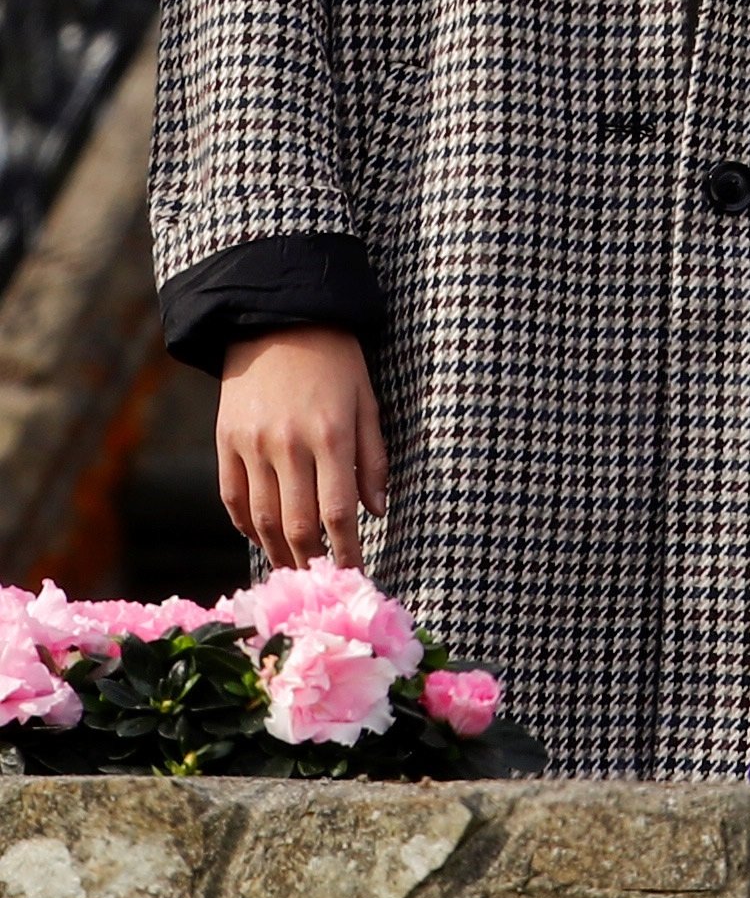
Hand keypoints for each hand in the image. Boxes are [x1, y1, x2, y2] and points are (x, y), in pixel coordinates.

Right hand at [218, 328, 387, 568]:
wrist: (276, 317)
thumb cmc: (335, 359)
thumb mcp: (367, 400)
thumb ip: (373, 458)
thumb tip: (376, 511)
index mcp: (331, 435)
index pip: (338, 512)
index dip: (346, 550)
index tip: (354, 573)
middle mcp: (289, 444)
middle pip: (297, 525)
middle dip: (311, 561)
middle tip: (321, 580)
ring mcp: (252, 444)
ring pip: (262, 520)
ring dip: (278, 552)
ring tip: (293, 567)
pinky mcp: (225, 440)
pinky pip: (232, 497)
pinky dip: (246, 525)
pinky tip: (261, 536)